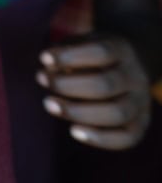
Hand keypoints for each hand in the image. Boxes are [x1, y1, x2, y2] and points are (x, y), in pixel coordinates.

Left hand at [36, 34, 151, 149]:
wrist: (129, 68)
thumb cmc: (93, 57)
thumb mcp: (81, 44)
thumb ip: (64, 54)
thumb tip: (49, 70)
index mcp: (122, 50)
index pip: (101, 52)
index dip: (70, 56)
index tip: (43, 58)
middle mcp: (135, 76)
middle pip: (106, 84)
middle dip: (68, 85)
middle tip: (41, 80)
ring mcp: (141, 102)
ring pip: (117, 113)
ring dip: (79, 112)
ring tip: (49, 104)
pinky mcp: (140, 125)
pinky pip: (125, 138)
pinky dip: (100, 138)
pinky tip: (73, 130)